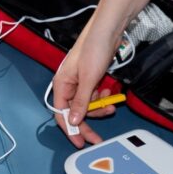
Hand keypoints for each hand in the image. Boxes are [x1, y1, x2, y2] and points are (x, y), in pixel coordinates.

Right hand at [52, 28, 119, 147]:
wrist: (108, 30)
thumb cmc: (94, 48)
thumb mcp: (88, 79)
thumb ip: (81, 101)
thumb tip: (75, 121)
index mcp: (61, 85)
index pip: (62, 115)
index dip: (70, 131)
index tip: (79, 143)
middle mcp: (68, 86)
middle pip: (75, 113)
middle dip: (89, 122)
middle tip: (98, 137)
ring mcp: (80, 82)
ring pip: (87, 105)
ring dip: (99, 107)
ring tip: (111, 103)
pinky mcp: (90, 79)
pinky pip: (94, 95)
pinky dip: (102, 97)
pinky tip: (109, 92)